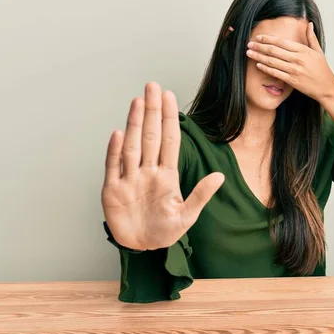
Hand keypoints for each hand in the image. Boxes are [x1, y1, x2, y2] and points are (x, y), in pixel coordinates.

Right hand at [101, 82, 224, 250]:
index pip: (169, 140)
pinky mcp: (112, 190)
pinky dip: (115, 151)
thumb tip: (220, 176)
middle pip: (150, 136)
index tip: (169, 96)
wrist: (141, 247)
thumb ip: (201, 195)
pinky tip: (119, 134)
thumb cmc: (164, 230)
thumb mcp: (186, 216)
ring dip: (134, 124)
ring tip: (137, 101)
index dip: (170, 118)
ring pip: (132, 146)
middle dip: (152, 112)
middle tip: (152, 87)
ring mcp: (129, 179)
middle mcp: (147, 171)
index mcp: (166, 175)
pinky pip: (113, 167)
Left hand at [246, 22, 333, 101]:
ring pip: (272, 61)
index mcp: (302, 50)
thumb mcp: (318, 51)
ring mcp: (294, 70)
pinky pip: (275, 73)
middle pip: (274, 50)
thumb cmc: (322, 69)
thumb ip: (311, 37)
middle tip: (249, 44)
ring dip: (259, 56)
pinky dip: (266, 69)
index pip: (281, 42)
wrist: (326, 87)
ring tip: (249, 53)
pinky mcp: (292, 81)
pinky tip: (258, 65)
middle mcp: (297, 59)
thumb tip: (309, 24)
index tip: (259, 37)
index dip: (268, 39)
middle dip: (259, 46)